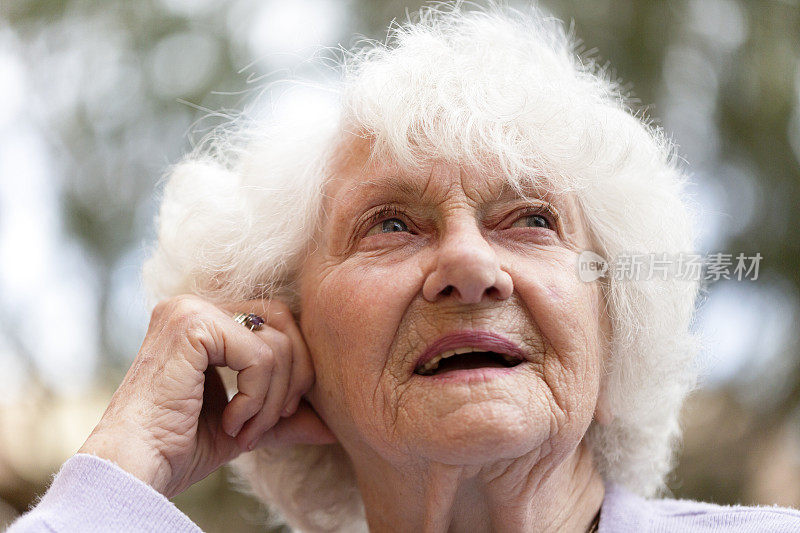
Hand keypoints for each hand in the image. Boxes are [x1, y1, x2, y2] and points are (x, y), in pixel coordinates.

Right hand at [78, 294, 336, 498]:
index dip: (294, 369)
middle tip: (273, 422)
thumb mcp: (245, 425)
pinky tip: (233, 422)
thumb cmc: (177, 449)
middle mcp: (193, 306)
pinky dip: (257, 397)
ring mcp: (190, 310)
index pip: (276, 323)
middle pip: (284, 322)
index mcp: (203, 321)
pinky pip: (259, 355)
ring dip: (272, 399)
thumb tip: (332, 424)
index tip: (281, 416)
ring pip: (276, 342)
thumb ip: (284, 414)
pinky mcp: (192, 325)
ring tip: (246, 431)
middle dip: (294, 379)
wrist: (133, 470)